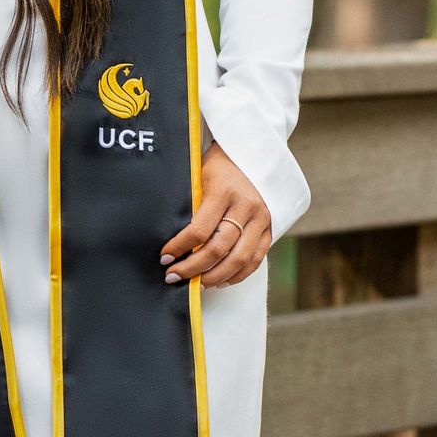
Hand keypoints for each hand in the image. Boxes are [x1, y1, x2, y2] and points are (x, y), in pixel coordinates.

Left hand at [161, 141, 270, 287]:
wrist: (252, 152)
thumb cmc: (218, 165)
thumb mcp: (200, 176)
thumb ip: (190, 205)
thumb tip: (170, 239)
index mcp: (224, 191)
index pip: (199, 230)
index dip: (179, 248)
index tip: (164, 257)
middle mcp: (247, 206)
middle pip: (218, 249)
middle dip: (193, 268)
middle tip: (173, 276)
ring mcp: (262, 218)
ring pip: (239, 260)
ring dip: (214, 277)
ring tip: (196, 283)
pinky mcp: (271, 227)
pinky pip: (256, 259)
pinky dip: (238, 275)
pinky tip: (220, 280)